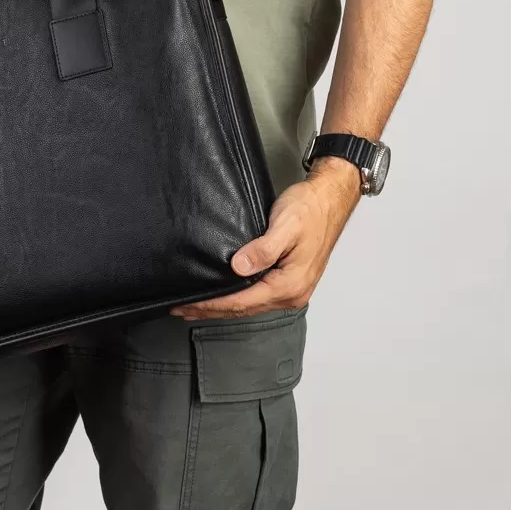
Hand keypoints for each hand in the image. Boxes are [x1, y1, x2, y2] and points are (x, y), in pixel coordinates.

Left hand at [171, 157, 361, 319]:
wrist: (330, 199)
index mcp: (290, 285)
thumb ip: (263, 249)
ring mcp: (292, 289)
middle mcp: (292, 294)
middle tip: (180, 310)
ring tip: (195, 308)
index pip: (241, 302)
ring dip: (222, 308)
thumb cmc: (310, 209)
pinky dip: (237, 300)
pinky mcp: (289, 281)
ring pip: (250, 306)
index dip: (211, 305)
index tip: (187, 305)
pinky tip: (224, 296)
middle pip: (243, 309)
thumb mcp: (285, 226)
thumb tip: (238, 268)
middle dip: (210, 311)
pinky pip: (258, 297)